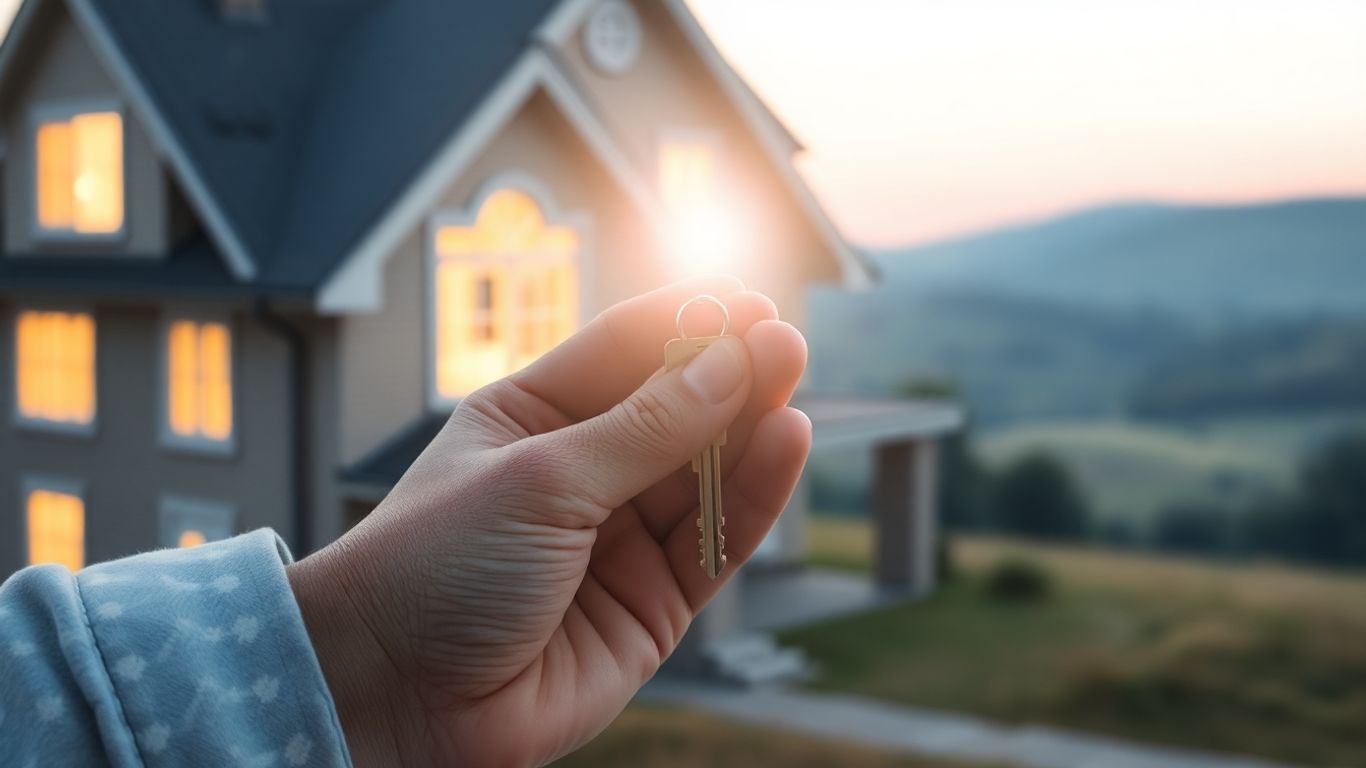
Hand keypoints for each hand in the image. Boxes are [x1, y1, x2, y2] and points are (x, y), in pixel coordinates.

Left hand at [287, 277, 810, 765]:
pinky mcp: (653, 604)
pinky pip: (718, 541)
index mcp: (533, 419)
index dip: (685, 324)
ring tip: (789, 379)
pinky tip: (784, 442)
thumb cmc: (433, 568)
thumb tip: (727, 363)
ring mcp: (620, 539)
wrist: (394, 697)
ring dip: (750, 428)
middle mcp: (582, 474)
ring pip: (706, 474)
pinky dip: (756, 496)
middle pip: (674, 410)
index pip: (622, 353)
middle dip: (728, 372)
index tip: (743, 300)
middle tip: (783, 339)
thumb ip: (642, 429)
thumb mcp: (539, 480)